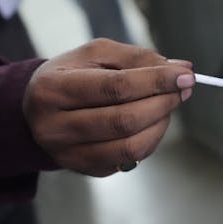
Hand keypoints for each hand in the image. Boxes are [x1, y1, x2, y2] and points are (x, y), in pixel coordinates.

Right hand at [23, 39, 194, 176]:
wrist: (37, 109)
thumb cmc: (72, 75)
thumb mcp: (96, 54)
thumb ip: (137, 58)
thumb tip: (181, 68)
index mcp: (52, 89)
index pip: (115, 87)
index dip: (156, 82)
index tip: (185, 75)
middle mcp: (55, 126)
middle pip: (125, 120)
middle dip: (163, 103)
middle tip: (183, 89)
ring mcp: (69, 154)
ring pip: (131, 146)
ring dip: (161, 123)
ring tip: (169, 104)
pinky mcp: (86, 169)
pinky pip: (131, 158)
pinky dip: (152, 138)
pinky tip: (153, 121)